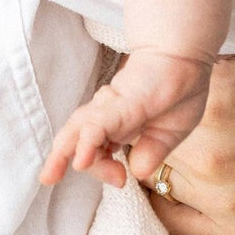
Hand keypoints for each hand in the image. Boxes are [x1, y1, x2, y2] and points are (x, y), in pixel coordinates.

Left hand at [40, 49, 212, 190]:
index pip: (96, 148)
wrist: (187, 55)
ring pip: (79, 128)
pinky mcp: (123, 101)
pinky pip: (100, 125)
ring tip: (48, 175)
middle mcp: (109, 113)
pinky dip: (88, 142)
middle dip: (61, 160)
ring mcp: (113, 105)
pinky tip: (80, 160)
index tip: (121, 180)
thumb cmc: (179, 89)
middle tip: (52, 179)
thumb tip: (136, 171)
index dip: (100, 167)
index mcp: (119, 123)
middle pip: (76, 138)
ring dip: (62, 152)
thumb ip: (152, 151)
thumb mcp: (170, 132)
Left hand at [145, 38, 234, 234]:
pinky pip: (175, 223)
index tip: (131, 100)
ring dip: (158, 163)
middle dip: (144, 133)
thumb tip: (132, 80)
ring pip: (156, 181)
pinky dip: (168, 201)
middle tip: (150, 121)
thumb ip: (186, 74)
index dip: (133, 104)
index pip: (137, 110)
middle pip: (142, 147)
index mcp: (212, 101)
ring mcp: (229, 199)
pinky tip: (175, 179)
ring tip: (175, 144)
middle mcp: (216, 155)